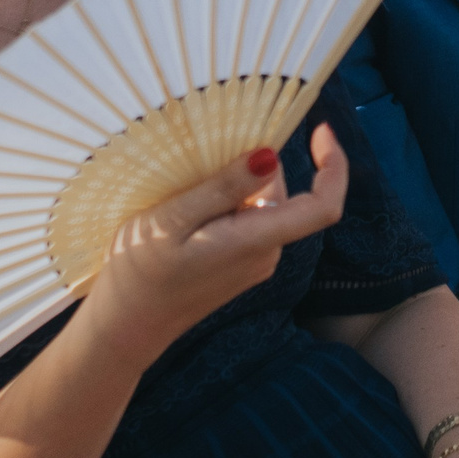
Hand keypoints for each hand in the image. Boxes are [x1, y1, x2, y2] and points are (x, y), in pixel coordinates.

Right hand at [82, 126, 349, 354]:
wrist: (125, 327)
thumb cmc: (140, 271)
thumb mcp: (173, 219)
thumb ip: (223, 188)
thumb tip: (272, 156)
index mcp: (256, 242)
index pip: (322, 206)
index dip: (333, 165)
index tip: (320, 130)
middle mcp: (266, 254)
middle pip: (283, 194)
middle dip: (255, 166)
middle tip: (202, 159)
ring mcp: (254, 264)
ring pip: (263, 205)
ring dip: (236, 186)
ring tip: (185, 190)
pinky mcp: (240, 267)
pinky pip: (247, 222)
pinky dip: (228, 204)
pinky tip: (188, 211)